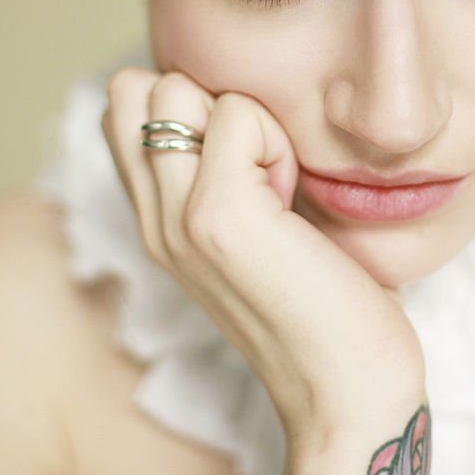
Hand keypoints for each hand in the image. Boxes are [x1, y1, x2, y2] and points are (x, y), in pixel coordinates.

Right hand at [101, 68, 425, 447]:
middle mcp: (152, 217)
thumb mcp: (257, 228)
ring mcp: (177, 218)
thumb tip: (233, 105)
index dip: (191, 103)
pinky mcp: (219, 218)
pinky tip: (292, 196)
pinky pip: (236, 114)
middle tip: (260, 165)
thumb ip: (226, 173)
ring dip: (243, 116)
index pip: (127, 106)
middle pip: (137, 87)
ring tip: (277, 182)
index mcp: (157, 218)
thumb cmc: (323, 300)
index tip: (245, 157)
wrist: (346, 387)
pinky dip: (274, 137)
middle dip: (208, 99)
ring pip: (174, 88)